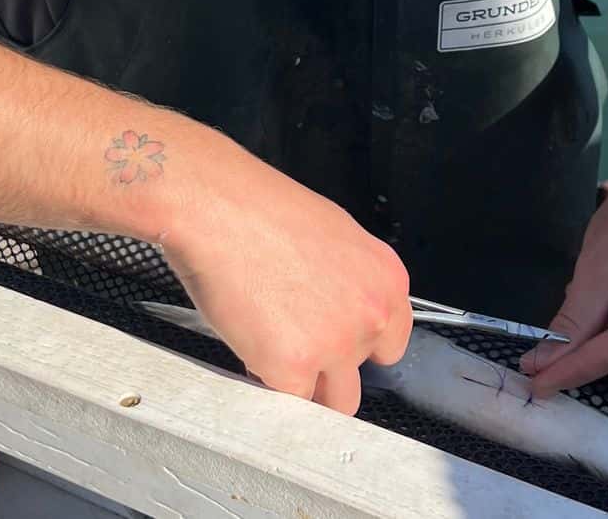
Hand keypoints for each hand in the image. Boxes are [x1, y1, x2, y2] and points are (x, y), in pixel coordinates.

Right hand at [157, 133, 412, 415]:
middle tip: (289, 341)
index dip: (355, 347)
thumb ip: (347, 281)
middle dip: (326, 370)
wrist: (217, 207)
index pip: (390, 344)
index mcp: (386, 280)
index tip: (332, 345)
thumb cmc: (259, 210)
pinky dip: (266, 382)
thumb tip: (336, 306)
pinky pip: (287, 401)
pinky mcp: (294, 367)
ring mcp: (336, 345)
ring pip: (332, 401)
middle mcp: (371, 315)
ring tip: (268, 348)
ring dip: (302, 386)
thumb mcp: (331, 236)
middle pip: (359, 376)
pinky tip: (248, 346)